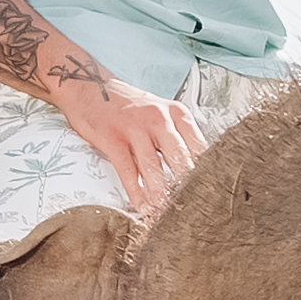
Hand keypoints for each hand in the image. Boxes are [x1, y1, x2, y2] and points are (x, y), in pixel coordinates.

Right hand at [49, 64, 205, 220]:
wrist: (89, 87)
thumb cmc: (128, 106)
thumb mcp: (160, 113)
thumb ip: (177, 137)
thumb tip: (195, 171)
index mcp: (176, 113)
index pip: (200, 146)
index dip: (207, 173)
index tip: (211, 193)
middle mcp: (159, 118)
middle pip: (180, 158)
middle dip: (187, 187)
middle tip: (193, 208)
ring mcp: (135, 127)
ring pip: (154, 168)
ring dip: (161, 195)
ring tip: (167, 213)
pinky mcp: (113, 138)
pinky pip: (128, 170)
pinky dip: (136, 192)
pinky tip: (142, 205)